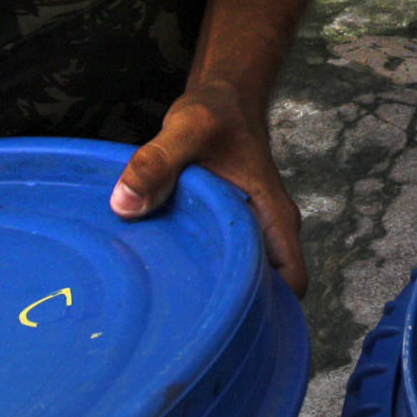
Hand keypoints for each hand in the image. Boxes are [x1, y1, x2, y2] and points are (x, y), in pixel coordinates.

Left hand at [112, 84, 307, 294]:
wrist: (224, 98)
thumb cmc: (217, 113)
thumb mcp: (186, 129)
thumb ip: (157, 162)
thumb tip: (124, 204)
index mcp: (274, 216)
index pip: (292, 282)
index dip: (268, 306)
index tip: (223, 314)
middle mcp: (269, 231)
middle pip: (266, 290)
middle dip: (232, 308)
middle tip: (183, 318)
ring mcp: (251, 232)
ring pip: (243, 277)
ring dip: (215, 290)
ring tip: (170, 301)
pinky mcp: (229, 229)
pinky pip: (224, 260)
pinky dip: (202, 270)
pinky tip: (166, 273)